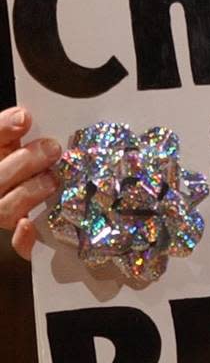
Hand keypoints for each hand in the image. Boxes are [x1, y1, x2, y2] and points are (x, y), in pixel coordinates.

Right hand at [0, 107, 60, 259]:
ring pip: (4, 210)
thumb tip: (24, 116)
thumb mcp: (12, 149)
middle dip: (24, 161)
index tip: (25, 117)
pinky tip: (29, 224)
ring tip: (53, 179)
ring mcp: (0, 213)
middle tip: (52, 149)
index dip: (2, 129)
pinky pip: (18, 246)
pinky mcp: (17, 241)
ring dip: (29, 191)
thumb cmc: (19, 170)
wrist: (17, 210)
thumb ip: (12, 135)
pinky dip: (22, 237)